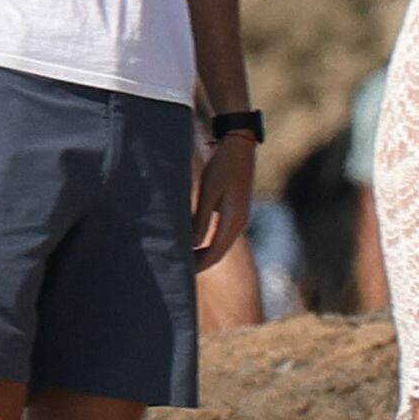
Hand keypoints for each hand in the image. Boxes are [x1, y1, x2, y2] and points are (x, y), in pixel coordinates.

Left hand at [192, 133, 255, 273]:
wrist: (239, 146)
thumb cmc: (222, 166)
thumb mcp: (208, 192)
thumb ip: (200, 220)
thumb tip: (192, 245)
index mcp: (234, 221)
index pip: (215, 253)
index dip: (198, 265)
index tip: (181, 273)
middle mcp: (240, 223)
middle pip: (218, 253)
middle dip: (200, 263)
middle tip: (178, 270)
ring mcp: (239, 217)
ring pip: (220, 244)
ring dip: (203, 253)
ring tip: (183, 259)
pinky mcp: (236, 210)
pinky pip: (222, 234)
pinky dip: (208, 242)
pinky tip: (194, 242)